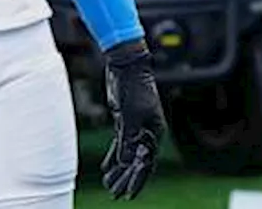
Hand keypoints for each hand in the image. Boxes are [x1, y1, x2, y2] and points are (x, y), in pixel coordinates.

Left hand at [101, 39, 164, 199]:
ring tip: (109, 185)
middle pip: (137, 162)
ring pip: (128, 154)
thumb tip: (127, 163)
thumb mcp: (130, 116)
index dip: (137, 180)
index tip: (128, 195)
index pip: (146, 163)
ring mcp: (136, 127)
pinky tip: (107, 168)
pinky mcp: (124, 121)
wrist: (127, 66)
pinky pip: (120, 144)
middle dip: (126, 179)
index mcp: (154, 132)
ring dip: (119, 170)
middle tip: (115, 194)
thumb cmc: (133, 87)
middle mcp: (147, 132)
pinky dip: (114, 156)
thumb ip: (128, 140)